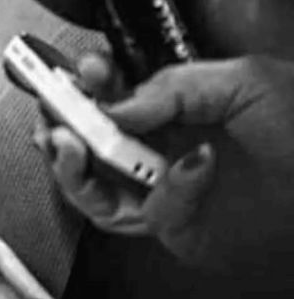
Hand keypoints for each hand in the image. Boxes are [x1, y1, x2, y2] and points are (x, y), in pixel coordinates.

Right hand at [38, 53, 293, 271]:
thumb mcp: (245, 81)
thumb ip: (174, 85)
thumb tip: (117, 104)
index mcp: (171, 107)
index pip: (108, 94)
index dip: (84, 84)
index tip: (75, 73)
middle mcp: (159, 148)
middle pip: (84, 143)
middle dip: (57, 129)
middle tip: (53, 118)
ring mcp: (163, 188)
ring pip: (92, 190)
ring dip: (74, 169)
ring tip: (75, 146)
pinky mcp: (177, 226)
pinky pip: (147, 215)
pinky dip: (163, 193)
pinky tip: (190, 167)